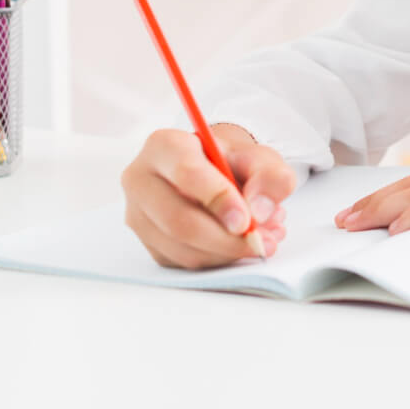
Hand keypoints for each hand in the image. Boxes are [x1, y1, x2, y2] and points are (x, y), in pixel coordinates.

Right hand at [121, 123, 298, 268]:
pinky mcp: (148, 243)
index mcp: (164, 145)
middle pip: (178, 220)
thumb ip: (270, 176)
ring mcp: (138, 215)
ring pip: (181, 247)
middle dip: (225, 239)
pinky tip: (239, 247)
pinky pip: (182, 263)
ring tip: (260, 241)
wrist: (215, 174)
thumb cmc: (232, 163)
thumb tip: (259, 212)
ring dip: (226, 253)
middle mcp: (141, 179)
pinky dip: (217, 261)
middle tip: (261, 242)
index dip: (218, 199)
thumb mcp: (261, 158)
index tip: (247, 221)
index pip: (186, 172)